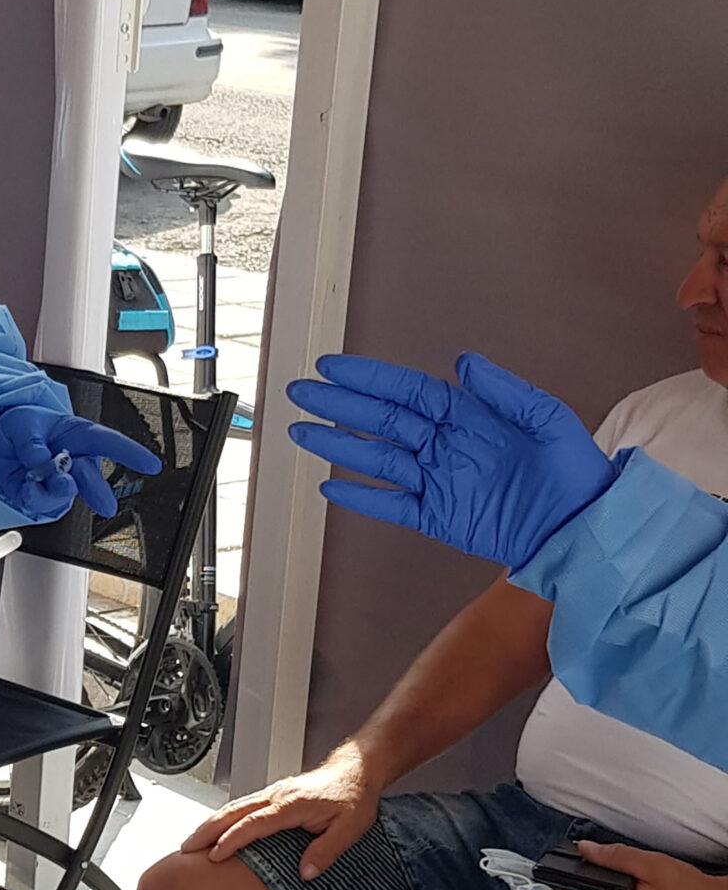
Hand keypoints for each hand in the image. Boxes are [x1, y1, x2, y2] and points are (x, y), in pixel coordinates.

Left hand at [0, 405, 162, 521]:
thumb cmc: (22, 427)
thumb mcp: (23, 423)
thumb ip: (32, 443)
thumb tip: (40, 461)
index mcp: (78, 435)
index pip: (108, 442)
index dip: (131, 453)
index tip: (151, 466)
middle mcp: (75, 462)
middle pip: (91, 477)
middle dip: (97, 491)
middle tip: (106, 506)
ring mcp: (61, 483)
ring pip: (65, 493)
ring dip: (53, 490)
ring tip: (35, 480)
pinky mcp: (44, 499)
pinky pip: (42, 504)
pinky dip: (32, 496)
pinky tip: (26, 486)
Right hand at [180, 744, 382, 880]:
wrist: (356, 769)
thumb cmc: (354, 796)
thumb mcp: (350, 828)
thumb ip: (326, 850)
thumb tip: (306, 873)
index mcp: (292, 803)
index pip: (254, 823)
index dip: (232, 839)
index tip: (215, 855)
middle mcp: (277, 795)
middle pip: (232, 811)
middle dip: (207, 829)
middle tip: (187, 847)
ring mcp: (272, 793)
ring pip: (233, 806)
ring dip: (210, 823)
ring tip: (193, 841)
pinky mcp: (273, 795)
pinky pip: (241, 806)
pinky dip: (223, 817)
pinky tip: (217, 828)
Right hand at [288, 352, 616, 569]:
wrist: (587, 528)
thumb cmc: (575, 472)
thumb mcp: (548, 420)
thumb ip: (504, 390)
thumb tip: (464, 361)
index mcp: (466, 417)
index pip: (405, 392)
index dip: (368, 378)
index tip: (332, 366)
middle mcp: (444, 446)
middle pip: (379, 420)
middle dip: (338, 404)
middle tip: (301, 392)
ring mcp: (437, 482)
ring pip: (376, 459)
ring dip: (338, 445)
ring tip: (301, 432)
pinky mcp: (438, 518)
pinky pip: (391, 505)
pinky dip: (361, 498)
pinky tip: (331, 488)